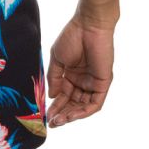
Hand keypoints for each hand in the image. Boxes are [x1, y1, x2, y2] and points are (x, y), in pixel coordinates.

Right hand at [47, 6, 114, 126]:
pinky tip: (71, 115)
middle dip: (62, 114)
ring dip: (71, 115)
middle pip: (73, 103)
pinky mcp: (103, 83)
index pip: (63, 95)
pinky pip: (94, 103)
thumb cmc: (71, 37)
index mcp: (71, 74)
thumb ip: (54, 77)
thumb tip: (51, 96)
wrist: (88, 26)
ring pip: (83, 106)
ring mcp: (93, 83)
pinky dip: (83, 111)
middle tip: (52, 122)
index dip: (55, 106)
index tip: (46, 115)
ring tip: (59, 120)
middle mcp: (83, 81)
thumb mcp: (57, 58)